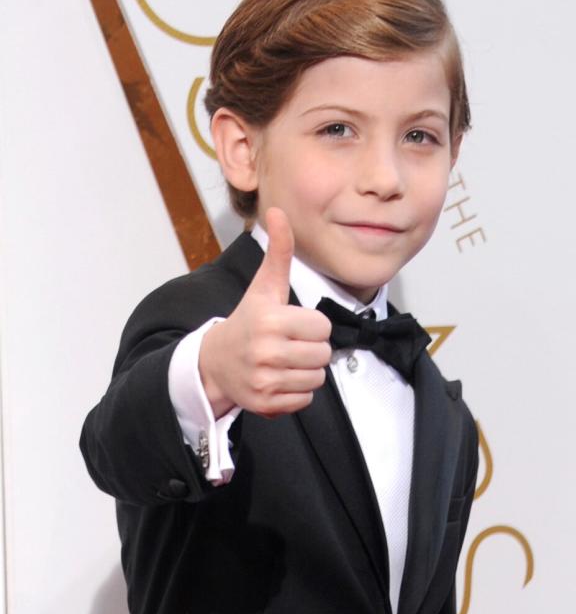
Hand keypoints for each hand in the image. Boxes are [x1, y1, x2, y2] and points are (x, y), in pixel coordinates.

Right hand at [199, 207, 332, 418]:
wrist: (214, 362)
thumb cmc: (248, 320)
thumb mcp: (264, 286)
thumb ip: (279, 252)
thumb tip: (277, 211)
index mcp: (270, 320)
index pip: (323, 327)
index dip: (312, 325)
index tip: (293, 324)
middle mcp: (265, 351)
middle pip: (323, 354)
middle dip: (312, 349)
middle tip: (289, 344)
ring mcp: (264, 379)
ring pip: (317, 378)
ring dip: (306, 371)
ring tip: (284, 361)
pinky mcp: (265, 403)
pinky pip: (305, 400)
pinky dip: (296, 393)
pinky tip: (278, 379)